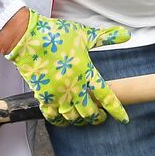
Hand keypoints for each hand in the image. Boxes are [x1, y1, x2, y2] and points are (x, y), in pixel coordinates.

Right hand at [5, 11, 129, 125]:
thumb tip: (126, 34)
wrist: (28, 39)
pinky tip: (63, 119)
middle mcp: (73, 87)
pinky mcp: (43, 96)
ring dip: (80, 120)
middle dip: (97, 117)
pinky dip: (60, 120)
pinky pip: (53, 116)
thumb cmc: (56, 35)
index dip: (116, 110)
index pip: (106, 96)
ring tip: (84, 119)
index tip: (124, 119)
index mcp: (86, 72)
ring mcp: (57, 94)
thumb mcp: (84, 34)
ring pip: (72, 117)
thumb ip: (106, 37)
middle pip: (89, 112)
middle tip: (100, 117)